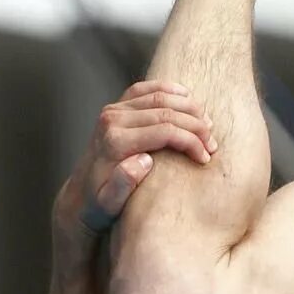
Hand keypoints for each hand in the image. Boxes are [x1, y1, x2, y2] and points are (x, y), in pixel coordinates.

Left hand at [55, 81, 217, 235]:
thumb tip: (143, 161)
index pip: (165, 130)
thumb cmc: (99, 204)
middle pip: (166, 111)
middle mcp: (112, 120)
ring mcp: (113, 110)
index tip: (206, 157)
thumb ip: (122, 185)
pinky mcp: (117, 107)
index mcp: (115, 142)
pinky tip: (188, 97)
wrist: (80, 196)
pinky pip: (146, 89)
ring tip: (207, 126)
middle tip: (213, 144)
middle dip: (196, 126)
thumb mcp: (108, 204)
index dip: (191, 141)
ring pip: (160, 96)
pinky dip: (170, 89)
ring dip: (190, 108)